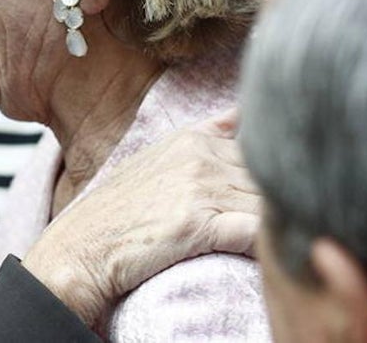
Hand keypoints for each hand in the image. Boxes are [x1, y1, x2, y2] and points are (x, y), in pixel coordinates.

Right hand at [20, 109, 260, 325]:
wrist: (85, 246)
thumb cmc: (123, 209)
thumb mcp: (162, 157)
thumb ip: (208, 135)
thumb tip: (244, 112)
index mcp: (193, 137)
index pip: (261, 147)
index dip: (275, 172)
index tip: (281, 184)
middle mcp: (199, 156)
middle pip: (268, 176)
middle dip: (281, 199)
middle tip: (280, 218)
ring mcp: (198, 188)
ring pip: (267, 204)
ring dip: (277, 225)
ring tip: (272, 238)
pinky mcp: (197, 225)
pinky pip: (255, 233)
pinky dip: (266, 248)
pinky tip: (260, 255)